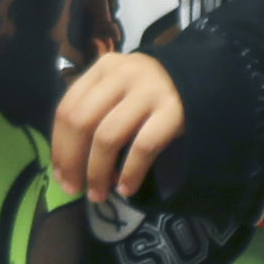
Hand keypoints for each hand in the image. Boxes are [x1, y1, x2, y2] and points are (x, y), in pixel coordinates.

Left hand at [46, 46, 187, 204]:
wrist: (203, 79)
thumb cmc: (150, 91)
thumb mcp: (118, 89)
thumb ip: (93, 112)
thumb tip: (68, 165)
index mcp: (102, 68)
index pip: (67, 108)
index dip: (59, 146)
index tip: (60, 175)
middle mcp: (122, 75)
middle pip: (82, 123)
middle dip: (73, 162)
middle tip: (74, 189)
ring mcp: (149, 91)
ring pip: (108, 137)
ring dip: (97, 172)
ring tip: (98, 194)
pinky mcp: (174, 110)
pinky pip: (142, 147)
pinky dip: (130, 173)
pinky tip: (126, 188)